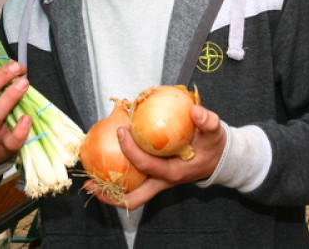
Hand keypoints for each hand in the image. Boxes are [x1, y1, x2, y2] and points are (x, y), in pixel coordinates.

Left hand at [84, 105, 226, 209]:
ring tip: (89, 179)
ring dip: (109, 189)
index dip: (131, 150)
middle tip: (91, 183)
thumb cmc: (213, 145)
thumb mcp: (215, 132)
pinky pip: (132, 181)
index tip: (121, 131)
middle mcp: (162, 182)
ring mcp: (157, 182)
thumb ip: (208, 121)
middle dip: (111, 194)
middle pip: (134, 198)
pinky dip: (117, 176)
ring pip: (130, 194)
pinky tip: (104, 161)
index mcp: (174, 172)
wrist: (219, 158)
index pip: (147, 165)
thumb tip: (195, 111)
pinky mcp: (153, 177)